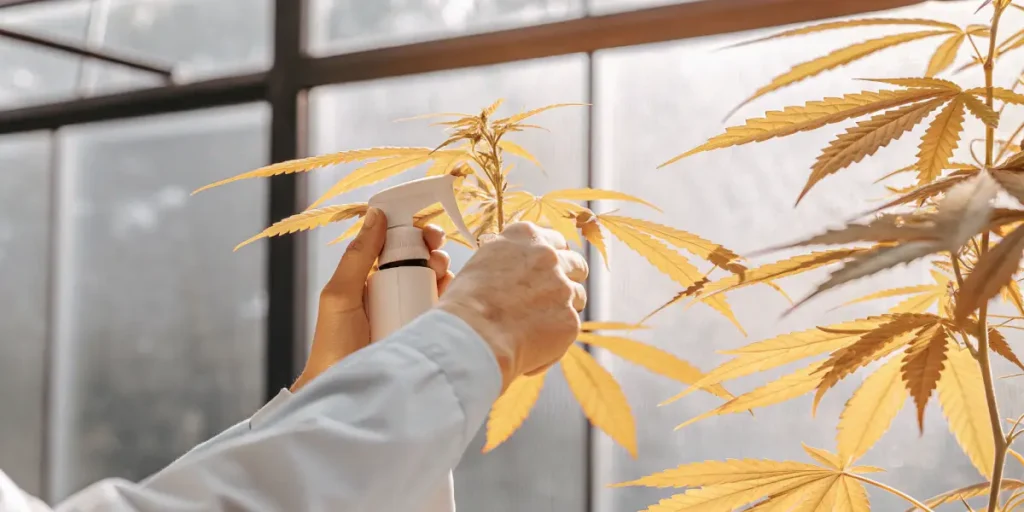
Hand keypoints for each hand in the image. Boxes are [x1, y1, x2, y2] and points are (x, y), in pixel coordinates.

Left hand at [291, 208, 452, 392]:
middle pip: (421, 261)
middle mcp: (395, 294)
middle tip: (435, 249)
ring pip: (438, 282)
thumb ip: (357, 256)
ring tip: (441, 272)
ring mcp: (414, 314)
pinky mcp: (430, 334)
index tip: (423, 228)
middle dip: (432, 249)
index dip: (411, 233)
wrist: (348, 397)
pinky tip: (457, 291)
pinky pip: (449, 309)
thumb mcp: (340, 295)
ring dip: (445, 269)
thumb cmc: (334, 346)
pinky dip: (457, 296)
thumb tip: (376, 215)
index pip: (396, 248)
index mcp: (371, 281)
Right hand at [438, 222, 587, 391]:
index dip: (551, 257)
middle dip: (568, 278)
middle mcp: (549, 257)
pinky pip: (570, 325)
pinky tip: (532, 343)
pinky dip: (556, 335)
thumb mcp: (481, 263)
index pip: (555, 240)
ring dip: (564, 307)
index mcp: (525, 236)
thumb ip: (508, 259)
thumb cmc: (465, 303)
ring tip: (538, 323)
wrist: (472, 336)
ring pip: (579, 295)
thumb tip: (517, 269)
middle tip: (552, 296)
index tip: (545, 270)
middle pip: (575, 263)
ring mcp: (563, 288)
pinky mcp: (570, 320)